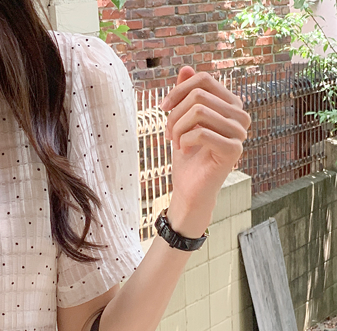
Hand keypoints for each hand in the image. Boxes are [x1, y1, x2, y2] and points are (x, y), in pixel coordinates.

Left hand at [161, 66, 250, 234]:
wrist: (190, 189)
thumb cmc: (187, 156)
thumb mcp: (182, 121)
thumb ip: (186, 94)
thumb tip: (185, 68)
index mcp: (230, 103)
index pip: (204, 79)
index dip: (179, 90)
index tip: (163, 108)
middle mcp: (240, 114)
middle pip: (198, 95)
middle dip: (175, 114)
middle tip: (168, 133)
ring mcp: (240, 132)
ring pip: (198, 111)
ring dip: (177, 128)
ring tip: (174, 142)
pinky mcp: (234, 150)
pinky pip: (201, 132)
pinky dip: (184, 141)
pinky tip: (183, 150)